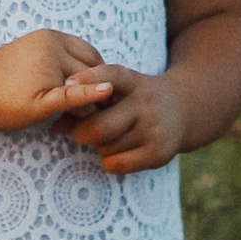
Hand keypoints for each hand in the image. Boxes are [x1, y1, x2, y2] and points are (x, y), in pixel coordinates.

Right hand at [0, 30, 117, 132]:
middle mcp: (52, 48)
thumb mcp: (36, 57)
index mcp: (52, 38)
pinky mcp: (43, 94)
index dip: (97, 72)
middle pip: (93, 69)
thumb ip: (62, 60)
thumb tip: (94, 75)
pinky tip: (103, 94)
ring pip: (87, 85)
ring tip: (75, 118)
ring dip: (90, 104)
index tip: (93, 91)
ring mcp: (48, 69)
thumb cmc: (3, 78)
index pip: (90, 53)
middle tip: (89, 110)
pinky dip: (90, 95)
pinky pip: (72, 94)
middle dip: (97, 88)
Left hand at [63, 65, 185, 174]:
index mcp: (133, 82)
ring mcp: (153, 129)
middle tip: (79, 132)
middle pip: (100, 126)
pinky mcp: (158, 152)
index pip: (112, 75)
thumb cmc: (136, 99)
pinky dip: (108, 161)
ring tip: (106, 139)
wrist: (183, 109)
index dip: (90, 79)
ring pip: (107, 147)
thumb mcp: (119, 90)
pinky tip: (114, 152)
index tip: (68, 84)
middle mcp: (145, 104)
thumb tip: (57, 125)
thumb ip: (90, 100)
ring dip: (98, 146)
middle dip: (82, 132)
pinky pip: (117, 163)